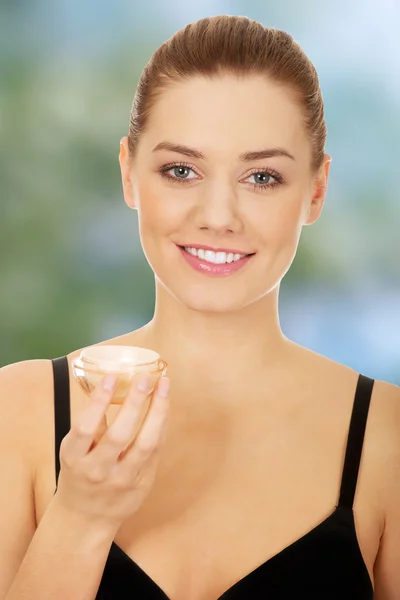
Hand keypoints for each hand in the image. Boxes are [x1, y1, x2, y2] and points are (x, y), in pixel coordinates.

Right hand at [54, 371, 169, 529]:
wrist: (86, 518)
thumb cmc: (80, 472)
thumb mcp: (74, 450)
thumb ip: (91, 423)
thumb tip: (110, 382)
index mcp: (74, 458)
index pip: (85, 428)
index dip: (98, 401)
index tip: (111, 376)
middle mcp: (98, 471)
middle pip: (120, 435)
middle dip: (134, 403)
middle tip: (144, 377)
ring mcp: (123, 480)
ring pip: (146, 443)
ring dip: (158, 411)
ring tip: (163, 385)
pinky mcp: (143, 483)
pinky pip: (157, 449)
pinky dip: (162, 424)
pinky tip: (164, 405)